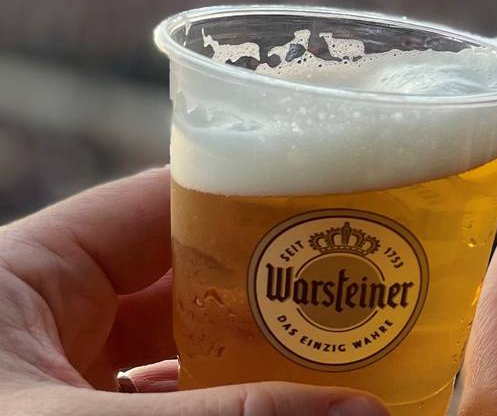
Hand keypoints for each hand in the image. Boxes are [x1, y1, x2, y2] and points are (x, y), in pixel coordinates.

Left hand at [0, 168, 388, 415]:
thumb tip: (363, 415)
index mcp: (25, 273)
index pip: (161, 205)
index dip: (253, 200)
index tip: (343, 208)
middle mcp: (45, 320)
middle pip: (186, 283)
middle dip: (275, 297)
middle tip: (364, 301)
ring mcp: (59, 387)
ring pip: (183, 356)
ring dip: (259, 367)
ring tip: (345, 367)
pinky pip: (168, 408)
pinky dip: (226, 414)